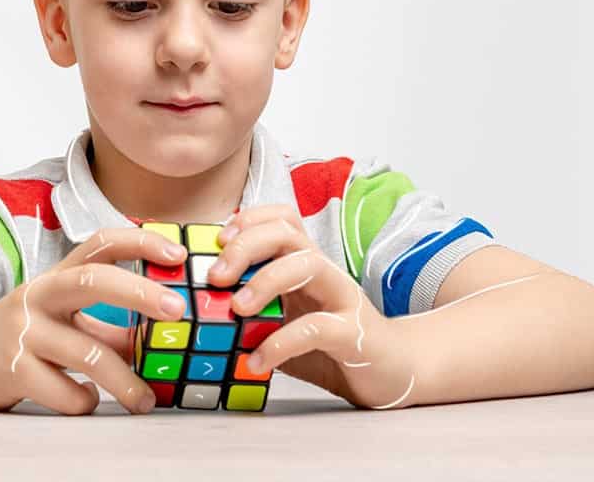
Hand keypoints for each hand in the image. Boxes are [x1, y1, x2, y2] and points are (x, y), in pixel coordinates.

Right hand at [0, 227, 188, 414]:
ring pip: (87, 353)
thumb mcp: (60, 321)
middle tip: (177, 310)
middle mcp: (39, 296)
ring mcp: (23, 331)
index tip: (176, 253)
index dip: (140, 242)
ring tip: (144, 401)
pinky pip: (65, 391)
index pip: (99, 244)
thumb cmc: (18, 338)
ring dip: (125, 381)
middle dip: (140, 292)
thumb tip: (164, 341)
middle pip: (93, 280)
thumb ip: (107, 328)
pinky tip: (85, 401)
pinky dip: (84, 401)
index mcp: (56, 277)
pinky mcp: (12, 369)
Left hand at [209, 204, 421, 408]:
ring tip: (237, 308)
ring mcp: (343, 299)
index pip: (283, 219)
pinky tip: (258, 359)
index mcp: (306, 265)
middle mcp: (325, 272)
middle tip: (215, 276)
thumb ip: (253, 314)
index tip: (218, 239)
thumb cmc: (331, 346)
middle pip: (288, 234)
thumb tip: (201, 312)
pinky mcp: (353, 334)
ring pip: (307, 265)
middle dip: (246, 246)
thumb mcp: (285, 323)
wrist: (391, 374)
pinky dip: (281, 343)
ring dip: (265, 281)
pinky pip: (317, 327)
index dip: (249, 219)